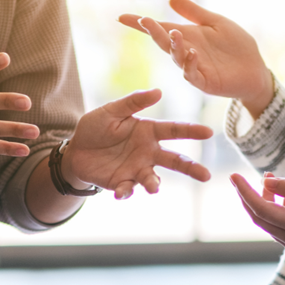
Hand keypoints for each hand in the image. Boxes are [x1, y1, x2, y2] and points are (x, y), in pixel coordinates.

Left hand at [62, 89, 212, 198]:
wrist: (75, 150)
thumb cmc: (96, 127)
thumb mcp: (112, 111)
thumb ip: (133, 102)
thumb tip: (158, 91)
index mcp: (149, 132)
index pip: (174, 130)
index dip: (191, 131)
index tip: (209, 132)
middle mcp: (148, 152)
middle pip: (175, 160)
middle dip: (191, 168)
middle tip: (206, 175)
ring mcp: (137, 169)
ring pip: (153, 179)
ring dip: (154, 184)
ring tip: (154, 188)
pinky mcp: (123, 183)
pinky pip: (128, 189)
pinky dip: (126, 192)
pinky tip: (120, 193)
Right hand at [119, 0, 273, 117]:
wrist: (255, 69)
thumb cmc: (236, 46)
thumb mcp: (215, 23)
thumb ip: (193, 12)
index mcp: (186, 37)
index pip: (159, 29)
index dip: (140, 24)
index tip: (121, 17)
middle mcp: (185, 52)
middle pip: (164, 42)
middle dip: (153, 32)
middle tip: (144, 20)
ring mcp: (194, 68)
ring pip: (176, 58)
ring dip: (173, 46)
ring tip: (174, 33)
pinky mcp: (205, 82)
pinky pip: (193, 74)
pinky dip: (190, 64)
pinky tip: (192, 53)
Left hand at [230, 172, 284, 256]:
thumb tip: (266, 181)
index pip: (261, 209)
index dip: (245, 191)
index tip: (233, 176)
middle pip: (259, 218)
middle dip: (248, 197)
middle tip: (242, 178)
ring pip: (268, 223)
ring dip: (264, 202)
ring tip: (270, 180)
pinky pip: (278, 228)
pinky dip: (275, 211)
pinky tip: (283, 196)